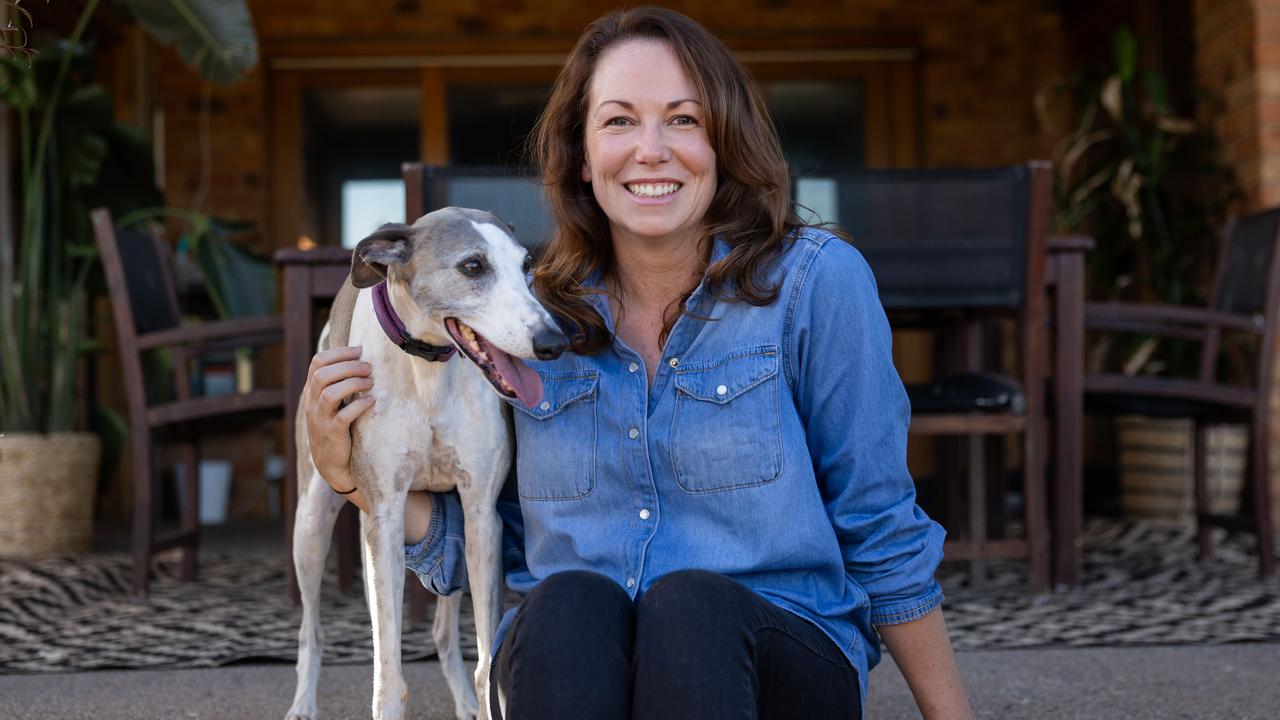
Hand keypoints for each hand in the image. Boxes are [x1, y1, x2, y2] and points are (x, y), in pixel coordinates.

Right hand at [303, 345, 374, 506]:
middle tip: (369, 367)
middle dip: (348, 366)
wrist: (334, 467)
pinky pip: (343, 416)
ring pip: (329, 393)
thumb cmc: (340, 431)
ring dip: (353, 383)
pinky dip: (359, 406)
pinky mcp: (332, 435)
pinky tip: (371, 401)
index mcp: (313, 393)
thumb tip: (362, 359)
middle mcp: (312, 404)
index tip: (360, 350)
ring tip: (370, 382)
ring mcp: (320, 420)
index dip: (338, 352)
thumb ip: (340, 385)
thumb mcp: (335, 406)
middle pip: (321, 374)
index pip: (317, 363)